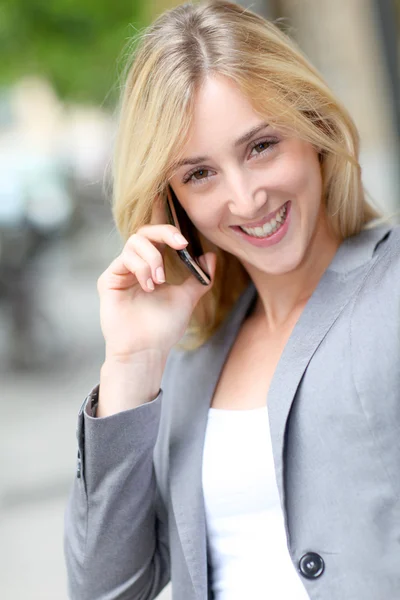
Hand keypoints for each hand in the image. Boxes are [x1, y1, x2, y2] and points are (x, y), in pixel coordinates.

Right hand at [97, 200, 216, 362]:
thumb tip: (211, 256)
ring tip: (160, 281)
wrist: (146, 350)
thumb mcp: (187, 298)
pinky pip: (124, 259)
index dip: (170, 232)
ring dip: (153, 258)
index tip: (185, 243)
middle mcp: (134, 267)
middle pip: (144, 232)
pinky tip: (149, 287)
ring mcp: (120, 273)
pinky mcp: (108, 280)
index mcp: (151, 267)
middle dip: (164, 233)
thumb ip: (199, 278)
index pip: (157, 238)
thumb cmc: (163, 328)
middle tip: (181, 245)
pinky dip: (141, 268)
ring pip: (134, 242)